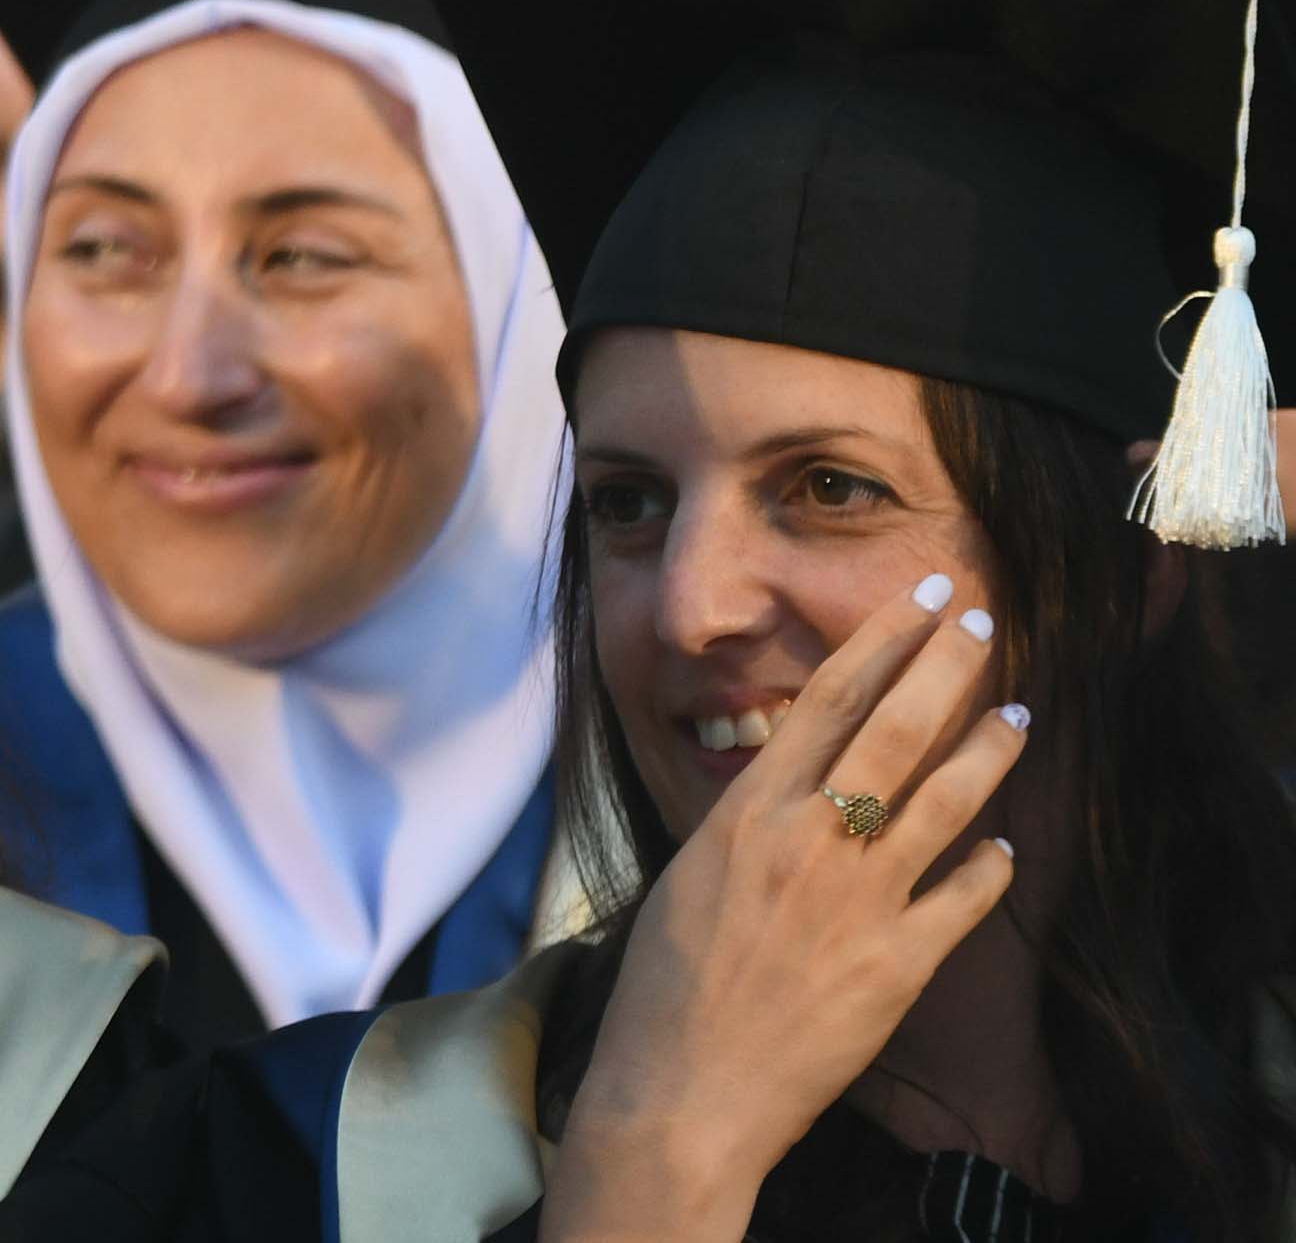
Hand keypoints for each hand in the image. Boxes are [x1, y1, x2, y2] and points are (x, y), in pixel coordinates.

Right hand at [544, 582, 1029, 1242]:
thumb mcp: (693, 873)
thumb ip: (751, 824)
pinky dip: (991, 865)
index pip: (827, 700)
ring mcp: (859, 900)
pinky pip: (963, 897)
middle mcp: (807, 841)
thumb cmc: (668, 983)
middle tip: (980, 622)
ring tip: (1019, 714)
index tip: (917, 601)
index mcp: (747, 813)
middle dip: (945, 667)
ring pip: (945, 802)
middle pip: (894, 729)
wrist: (683, 1086)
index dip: (879, 643)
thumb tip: (796, 784)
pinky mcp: (899, 964)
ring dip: (990, 751)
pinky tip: (1008, 847)